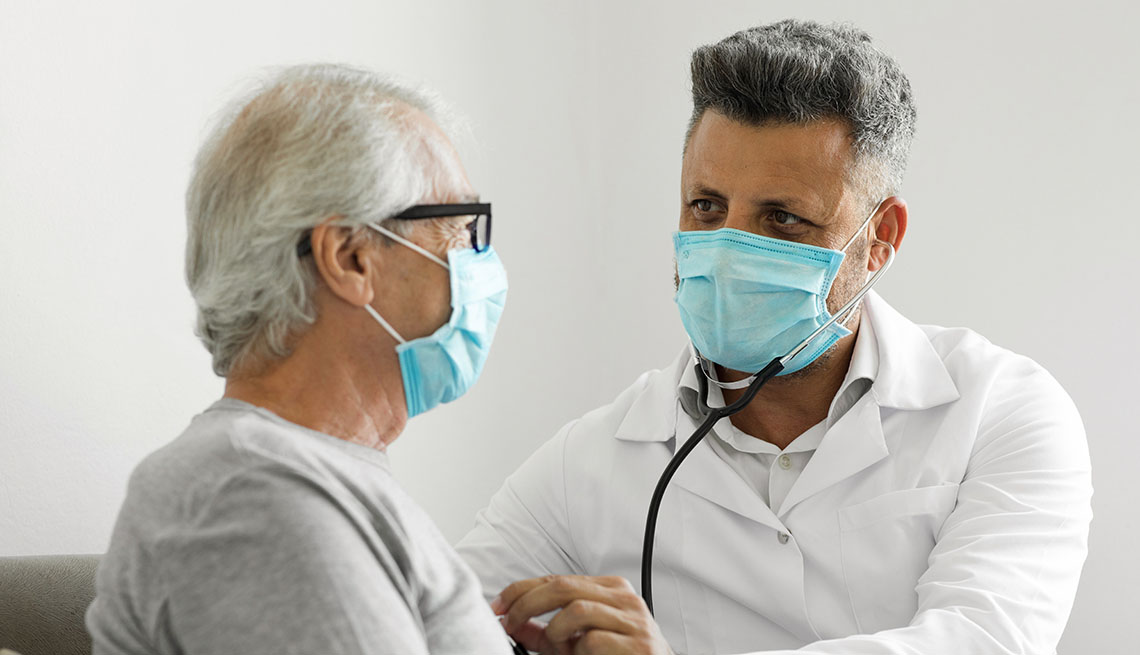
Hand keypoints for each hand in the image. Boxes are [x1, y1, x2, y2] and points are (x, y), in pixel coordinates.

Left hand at [491, 575, 673, 654]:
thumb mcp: (576, 642)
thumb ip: (546, 633)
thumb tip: (511, 624)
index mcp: (609, 589)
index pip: (556, 578)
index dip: (521, 590)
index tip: (498, 606)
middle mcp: (623, 597)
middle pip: (563, 586)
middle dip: (527, 603)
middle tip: (509, 622)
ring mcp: (634, 620)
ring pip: (577, 609)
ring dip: (555, 631)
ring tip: (557, 647)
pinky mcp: (639, 645)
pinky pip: (594, 640)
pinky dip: (578, 651)